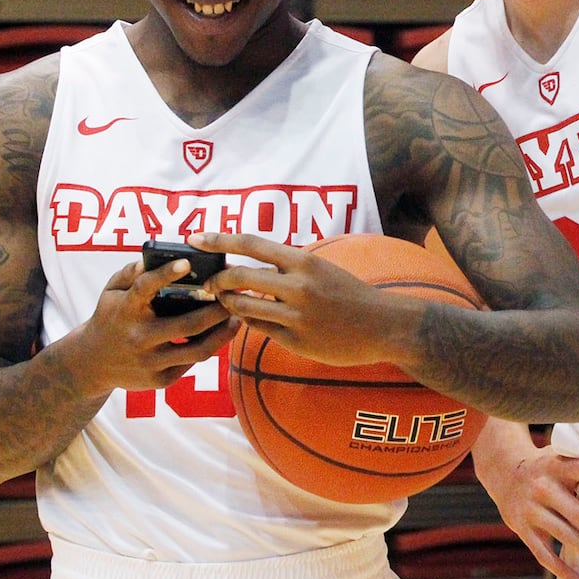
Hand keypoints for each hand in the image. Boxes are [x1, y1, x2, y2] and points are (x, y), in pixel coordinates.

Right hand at [75, 256, 237, 394]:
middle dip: (218, 309)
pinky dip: (209, 348)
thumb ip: (129, 273)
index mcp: (125, 310)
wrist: (92, 364)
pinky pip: (191, 363)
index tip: (188, 262)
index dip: (165, 275)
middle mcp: (138, 338)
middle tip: (236, 293)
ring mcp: (149, 362)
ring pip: (197, 350)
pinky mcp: (159, 381)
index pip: (144, 289)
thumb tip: (150, 258)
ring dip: (223, 333)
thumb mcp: (111, 292)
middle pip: (187, 324)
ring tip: (238, 317)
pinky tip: (220, 335)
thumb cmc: (111, 317)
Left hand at [188, 232, 411, 366]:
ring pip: (243, 306)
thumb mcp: (322, 268)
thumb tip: (251, 261)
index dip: (219, 239)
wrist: (383, 325)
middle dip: (216, 279)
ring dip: (227, 303)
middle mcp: (298, 286)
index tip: (195, 238)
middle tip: (208, 283)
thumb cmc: (350, 294)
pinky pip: (258, 329)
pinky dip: (247, 321)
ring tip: (224, 301)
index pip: (251, 243)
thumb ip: (289, 265)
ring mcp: (296, 315)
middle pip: (239, 276)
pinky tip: (247, 317)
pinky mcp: (296, 341)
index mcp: (304, 261)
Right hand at [476, 441, 578, 578]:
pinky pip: (543, 554)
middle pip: (577, 513)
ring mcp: (531, 510)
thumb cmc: (546, 467)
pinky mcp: (523, 529)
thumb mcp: (559, 456)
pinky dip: (561, 569)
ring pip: (565, 535)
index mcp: (555, 466)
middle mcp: (542, 487)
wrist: (504, 473)